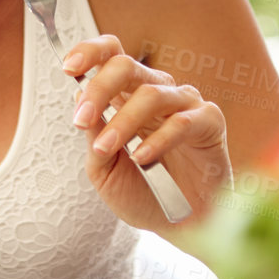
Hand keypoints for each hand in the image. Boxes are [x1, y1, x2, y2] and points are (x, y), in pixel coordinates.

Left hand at [63, 35, 230, 230]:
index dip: (89, 53)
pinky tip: (141, 158)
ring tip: (108, 150)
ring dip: (122, 122)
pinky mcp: (209, 122)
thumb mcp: (105, 169)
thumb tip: (79, 97)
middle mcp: (155, 92)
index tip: (68, 67)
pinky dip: (157, 140)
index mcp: (127, 97)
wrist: (181, 226)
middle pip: (126, 65)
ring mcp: (184, 104)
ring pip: (150, 94)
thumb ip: (94, 135)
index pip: (110, 55)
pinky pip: (181, 122)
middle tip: (82, 119)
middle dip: (98, 89)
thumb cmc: (144, 194)